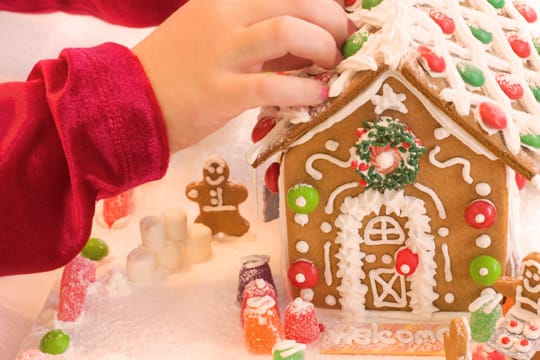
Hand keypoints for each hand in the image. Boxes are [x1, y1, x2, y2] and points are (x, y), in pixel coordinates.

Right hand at [132, 0, 348, 150]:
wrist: (130, 100)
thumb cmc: (177, 70)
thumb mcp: (217, 38)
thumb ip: (260, 36)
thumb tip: (311, 43)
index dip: (324, 3)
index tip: (340, 21)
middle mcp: (224, 16)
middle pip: (297, 2)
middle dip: (333, 21)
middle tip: (343, 45)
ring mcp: (221, 52)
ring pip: (288, 31)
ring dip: (323, 47)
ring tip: (331, 66)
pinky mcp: (219, 92)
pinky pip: (274, 85)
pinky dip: (306, 89)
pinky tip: (317, 96)